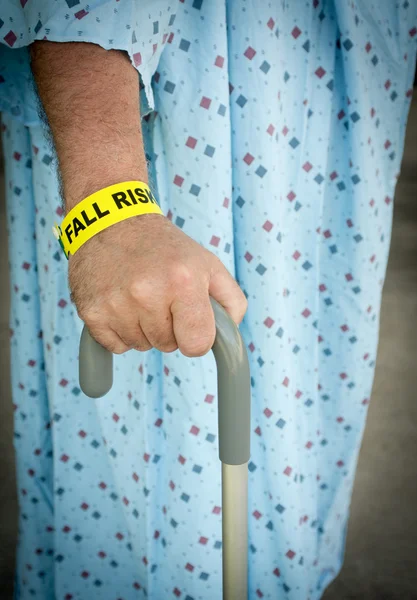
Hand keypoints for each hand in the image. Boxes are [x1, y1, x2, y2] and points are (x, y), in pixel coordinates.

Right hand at [69, 214, 246, 356]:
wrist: (110, 220)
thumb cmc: (164, 248)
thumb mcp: (207, 264)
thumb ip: (230, 301)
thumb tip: (228, 337)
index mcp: (183, 281)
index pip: (197, 345)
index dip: (196, 336)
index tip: (190, 321)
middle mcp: (147, 293)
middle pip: (167, 346)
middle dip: (168, 328)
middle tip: (160, 297)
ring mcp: (116, 304)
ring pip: (140, 346)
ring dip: (143, 329)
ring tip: (138, 296)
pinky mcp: (91, 311)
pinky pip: (115, 345)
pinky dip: (119, 330)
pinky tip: (120, 302)